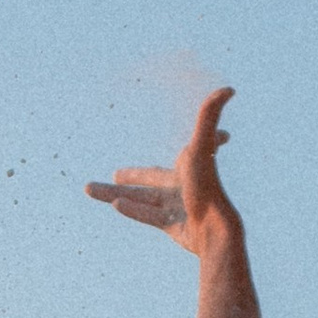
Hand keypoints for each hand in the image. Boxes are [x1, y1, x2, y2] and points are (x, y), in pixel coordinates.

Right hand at [84, 87, 240, 254]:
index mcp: (188, 166)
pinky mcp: (172, 226)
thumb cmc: (207, 185)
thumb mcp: (201, 145)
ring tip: (88, 189)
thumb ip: (208, 115)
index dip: (203, 140)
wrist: (212, 229)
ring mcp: (176, 208)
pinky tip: (114, 205)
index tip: (220, 138)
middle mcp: (182, 187)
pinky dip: (131, 209)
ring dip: (112, 194)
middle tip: (117, 175)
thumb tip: (229, 88)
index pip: (188, 149)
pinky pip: (146, 215)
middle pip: (150, 179)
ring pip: (139, 199)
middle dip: (134, 176)